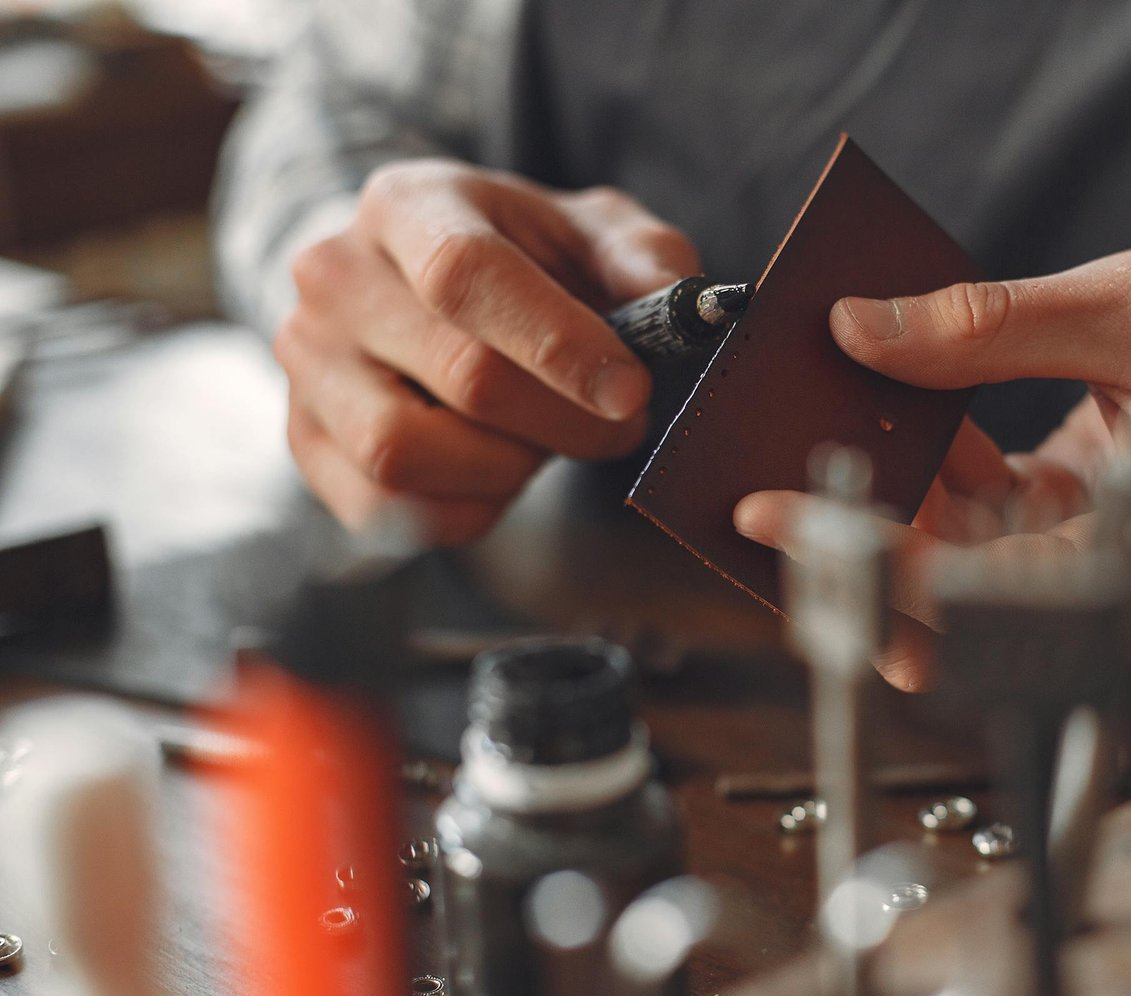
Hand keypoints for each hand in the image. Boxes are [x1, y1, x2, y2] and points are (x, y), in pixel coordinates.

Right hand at [276, 159, 700, 541]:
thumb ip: (646, 263)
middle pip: (461, 377)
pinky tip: (500, 473)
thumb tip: (681, 307)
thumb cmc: (525, 262)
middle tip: (621, 424)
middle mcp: (336, 278)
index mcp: (409, 205)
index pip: (468, 275)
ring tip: (543, 440)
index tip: (633, 391)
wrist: (422, 287)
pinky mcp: (306, 441)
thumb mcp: (594, 234)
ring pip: (404, 454)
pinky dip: (467, 510)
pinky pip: (388, 511)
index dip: (560, 345)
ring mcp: (308, 365)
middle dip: (568, 421)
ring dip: (506, 469)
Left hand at [735, 239, 1130, 688]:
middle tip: (768, 491)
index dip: (862, 562)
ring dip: (893, 508)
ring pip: (956, 570)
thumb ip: (987, 327)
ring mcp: (1092, 572)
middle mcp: (1113, 595)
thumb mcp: (1130, 309)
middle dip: (854, 546)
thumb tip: (859, 334)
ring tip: (842, 439)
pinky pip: (983, 529)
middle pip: (950, 605)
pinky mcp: (1078, 539)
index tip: (775, 517)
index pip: (971, 598)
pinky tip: (921, 428)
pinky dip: (939, 483)